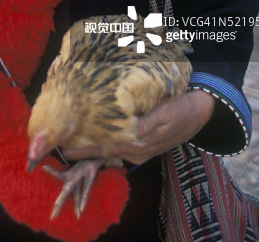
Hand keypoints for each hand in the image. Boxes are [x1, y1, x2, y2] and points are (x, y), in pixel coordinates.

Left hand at [63, 89, 215, 165]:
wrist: (200, 111)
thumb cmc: (180, 108)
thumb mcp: (163, 113)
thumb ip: (145, 124)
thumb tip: (129, 129)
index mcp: (137, 142)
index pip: (102, 146)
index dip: (82, 146)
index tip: (62, 143)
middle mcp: (135, 150)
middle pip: (101, 150)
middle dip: (80, 148)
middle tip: (58, 143)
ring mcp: (138, 150)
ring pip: (108, 148)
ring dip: (90, 144)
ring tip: (70, 138)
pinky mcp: (141, 146)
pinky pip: (117, 146)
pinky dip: (104, 141)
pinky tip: (94, 134)